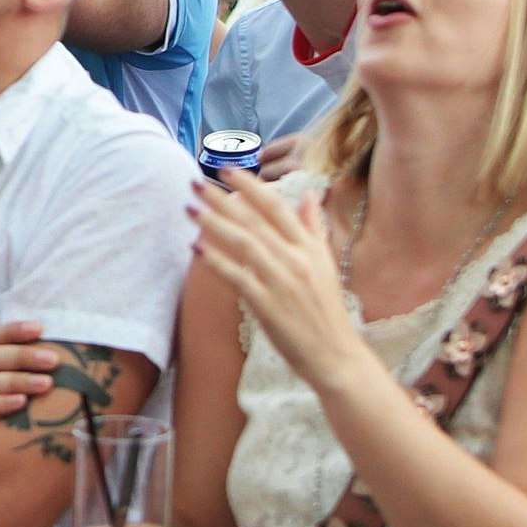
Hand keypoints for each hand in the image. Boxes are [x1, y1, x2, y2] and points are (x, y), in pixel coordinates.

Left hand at [191, 171, 365, 390]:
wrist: (336, 357)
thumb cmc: (327, 312)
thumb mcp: (326, 265)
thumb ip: (313, 229)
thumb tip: (309, 194)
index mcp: (310, 248)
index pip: (277, 207)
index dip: (251, 186)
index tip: (227, 170)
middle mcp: (297, 260)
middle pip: (255, 221)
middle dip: (222, 199)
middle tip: (195, 181)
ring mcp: (282, 282)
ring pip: (244, 243)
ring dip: (214, 223)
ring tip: (189, 208)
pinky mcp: (268, 305)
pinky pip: (238, 277)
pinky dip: (217, 261)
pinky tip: (197, 248)